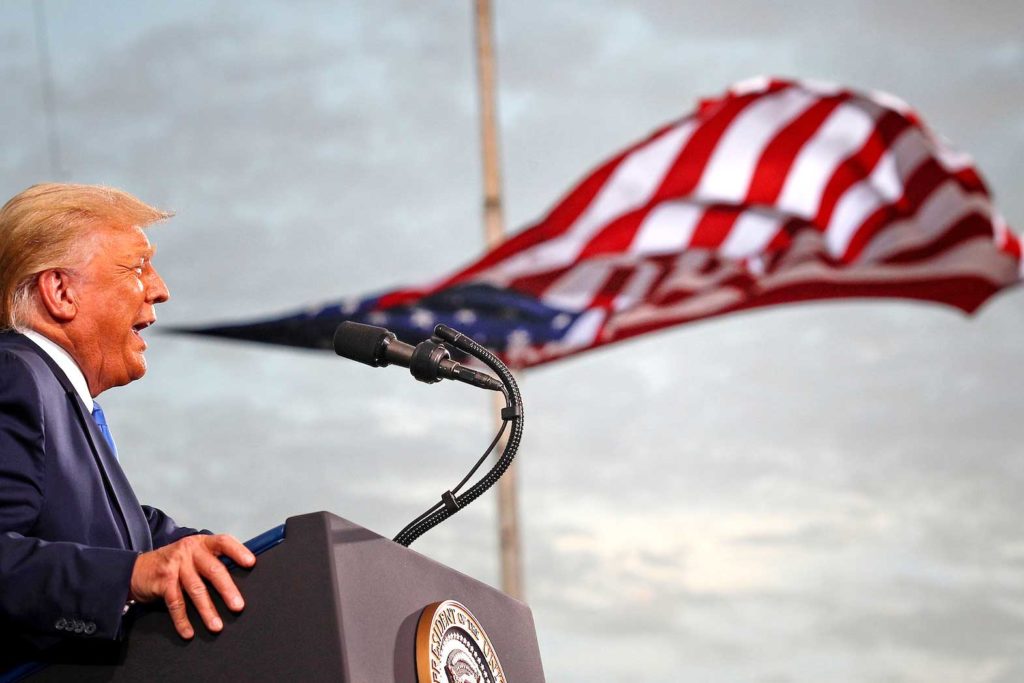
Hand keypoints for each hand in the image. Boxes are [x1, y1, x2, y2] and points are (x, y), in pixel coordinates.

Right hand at [129, 534, 255, 638]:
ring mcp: (175, 565)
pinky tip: (189, 632)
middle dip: (227, 589)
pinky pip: (176, 603)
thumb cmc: (174, 564)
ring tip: (217, 626)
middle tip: (238, 606)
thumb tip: (239, 578)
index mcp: (201, 543)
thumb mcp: (192, 555)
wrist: (136, 569)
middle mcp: (189, 551)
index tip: (251, 563)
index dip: (238, 551)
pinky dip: (182, 620)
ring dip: (207, 610)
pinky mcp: (163, 581)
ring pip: (196, 590)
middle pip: (213, 570)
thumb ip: (211, 561)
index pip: (223, 542)